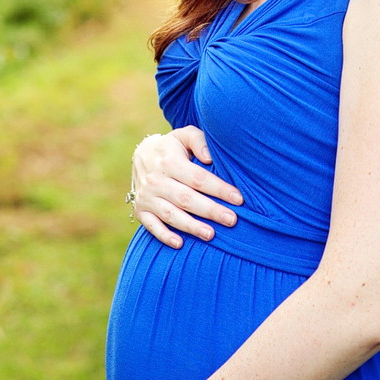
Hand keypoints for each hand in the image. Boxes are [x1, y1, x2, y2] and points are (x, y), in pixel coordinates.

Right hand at [133, 127, 242, 248]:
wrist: (141, 155)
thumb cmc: (173, 147)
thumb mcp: (184, 135)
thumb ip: (198, 141)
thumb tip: (210, 158)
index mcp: (169, 161)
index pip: (198, 178)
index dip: (219, 189)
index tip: (239, 199)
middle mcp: (156, 180)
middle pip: (186, 198)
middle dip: (210, 210)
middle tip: (231, 220)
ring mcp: (147, 196)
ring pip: (170, 214)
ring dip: (191, 226)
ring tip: (211, 235)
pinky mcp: (141, 210)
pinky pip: (151, 226)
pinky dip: (164, 236)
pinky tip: (180, 244)